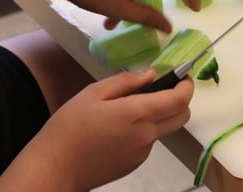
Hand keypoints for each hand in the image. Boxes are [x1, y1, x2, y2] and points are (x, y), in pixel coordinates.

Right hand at [0, 69, 193, 191]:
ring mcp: (143, 152)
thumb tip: (151, 75)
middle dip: (180, 100)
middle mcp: (147, 135)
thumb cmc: (70, 126)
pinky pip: (148, 142)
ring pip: (164, 129)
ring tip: (128, 109)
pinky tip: (118, 129)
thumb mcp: (93, 93)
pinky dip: (143, 131)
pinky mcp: (135, 163)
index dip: (186, 85)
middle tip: (164, 88)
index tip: (182, 76)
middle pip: (182, 116)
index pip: (180, 99)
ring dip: (159, 115)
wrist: (55, 167)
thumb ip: (126, 81)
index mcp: (139, 113)